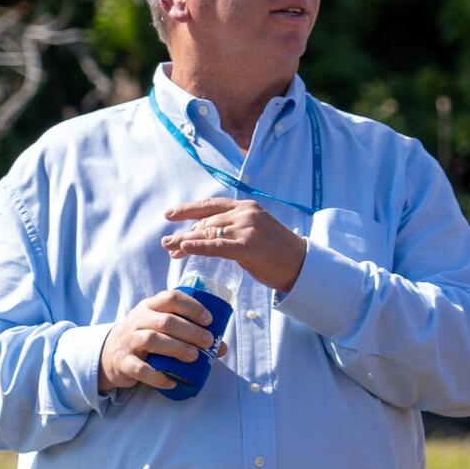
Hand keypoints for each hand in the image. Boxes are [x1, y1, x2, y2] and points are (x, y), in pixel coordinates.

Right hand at [99, 288, 225, 392]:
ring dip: (176, 348)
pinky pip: (140, 369)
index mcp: (151, 307)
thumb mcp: (163, 328)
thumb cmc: (145, 337)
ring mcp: (129, 341)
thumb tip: (222, 348)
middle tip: (208, 342)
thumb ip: (190, 333)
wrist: (109, 354)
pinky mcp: (123, 362)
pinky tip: (172, 381)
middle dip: (190, 331)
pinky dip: (157, 376)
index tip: (209, 320)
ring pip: (152, 340)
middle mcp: (138, 320)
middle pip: (165, 321)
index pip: (171, 298)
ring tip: (194, 357)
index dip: (192, 307)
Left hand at [160, 197, 307, 292]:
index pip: (210, 205)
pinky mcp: (248, 247)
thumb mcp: (257, 230)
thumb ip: (235, 228)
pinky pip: (217, 246)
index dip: (187, 209)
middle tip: (167, 244)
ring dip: (185, 241)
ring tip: (170, 249)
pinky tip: (184, 248)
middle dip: (184, 233)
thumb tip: (208, 234)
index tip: (170, 214)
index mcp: (246, 207)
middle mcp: (245, 213)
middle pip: (205, 221)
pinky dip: (198, 246)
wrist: (302, 264)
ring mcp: (247, 229)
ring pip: (207, 232)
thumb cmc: (278, 252)